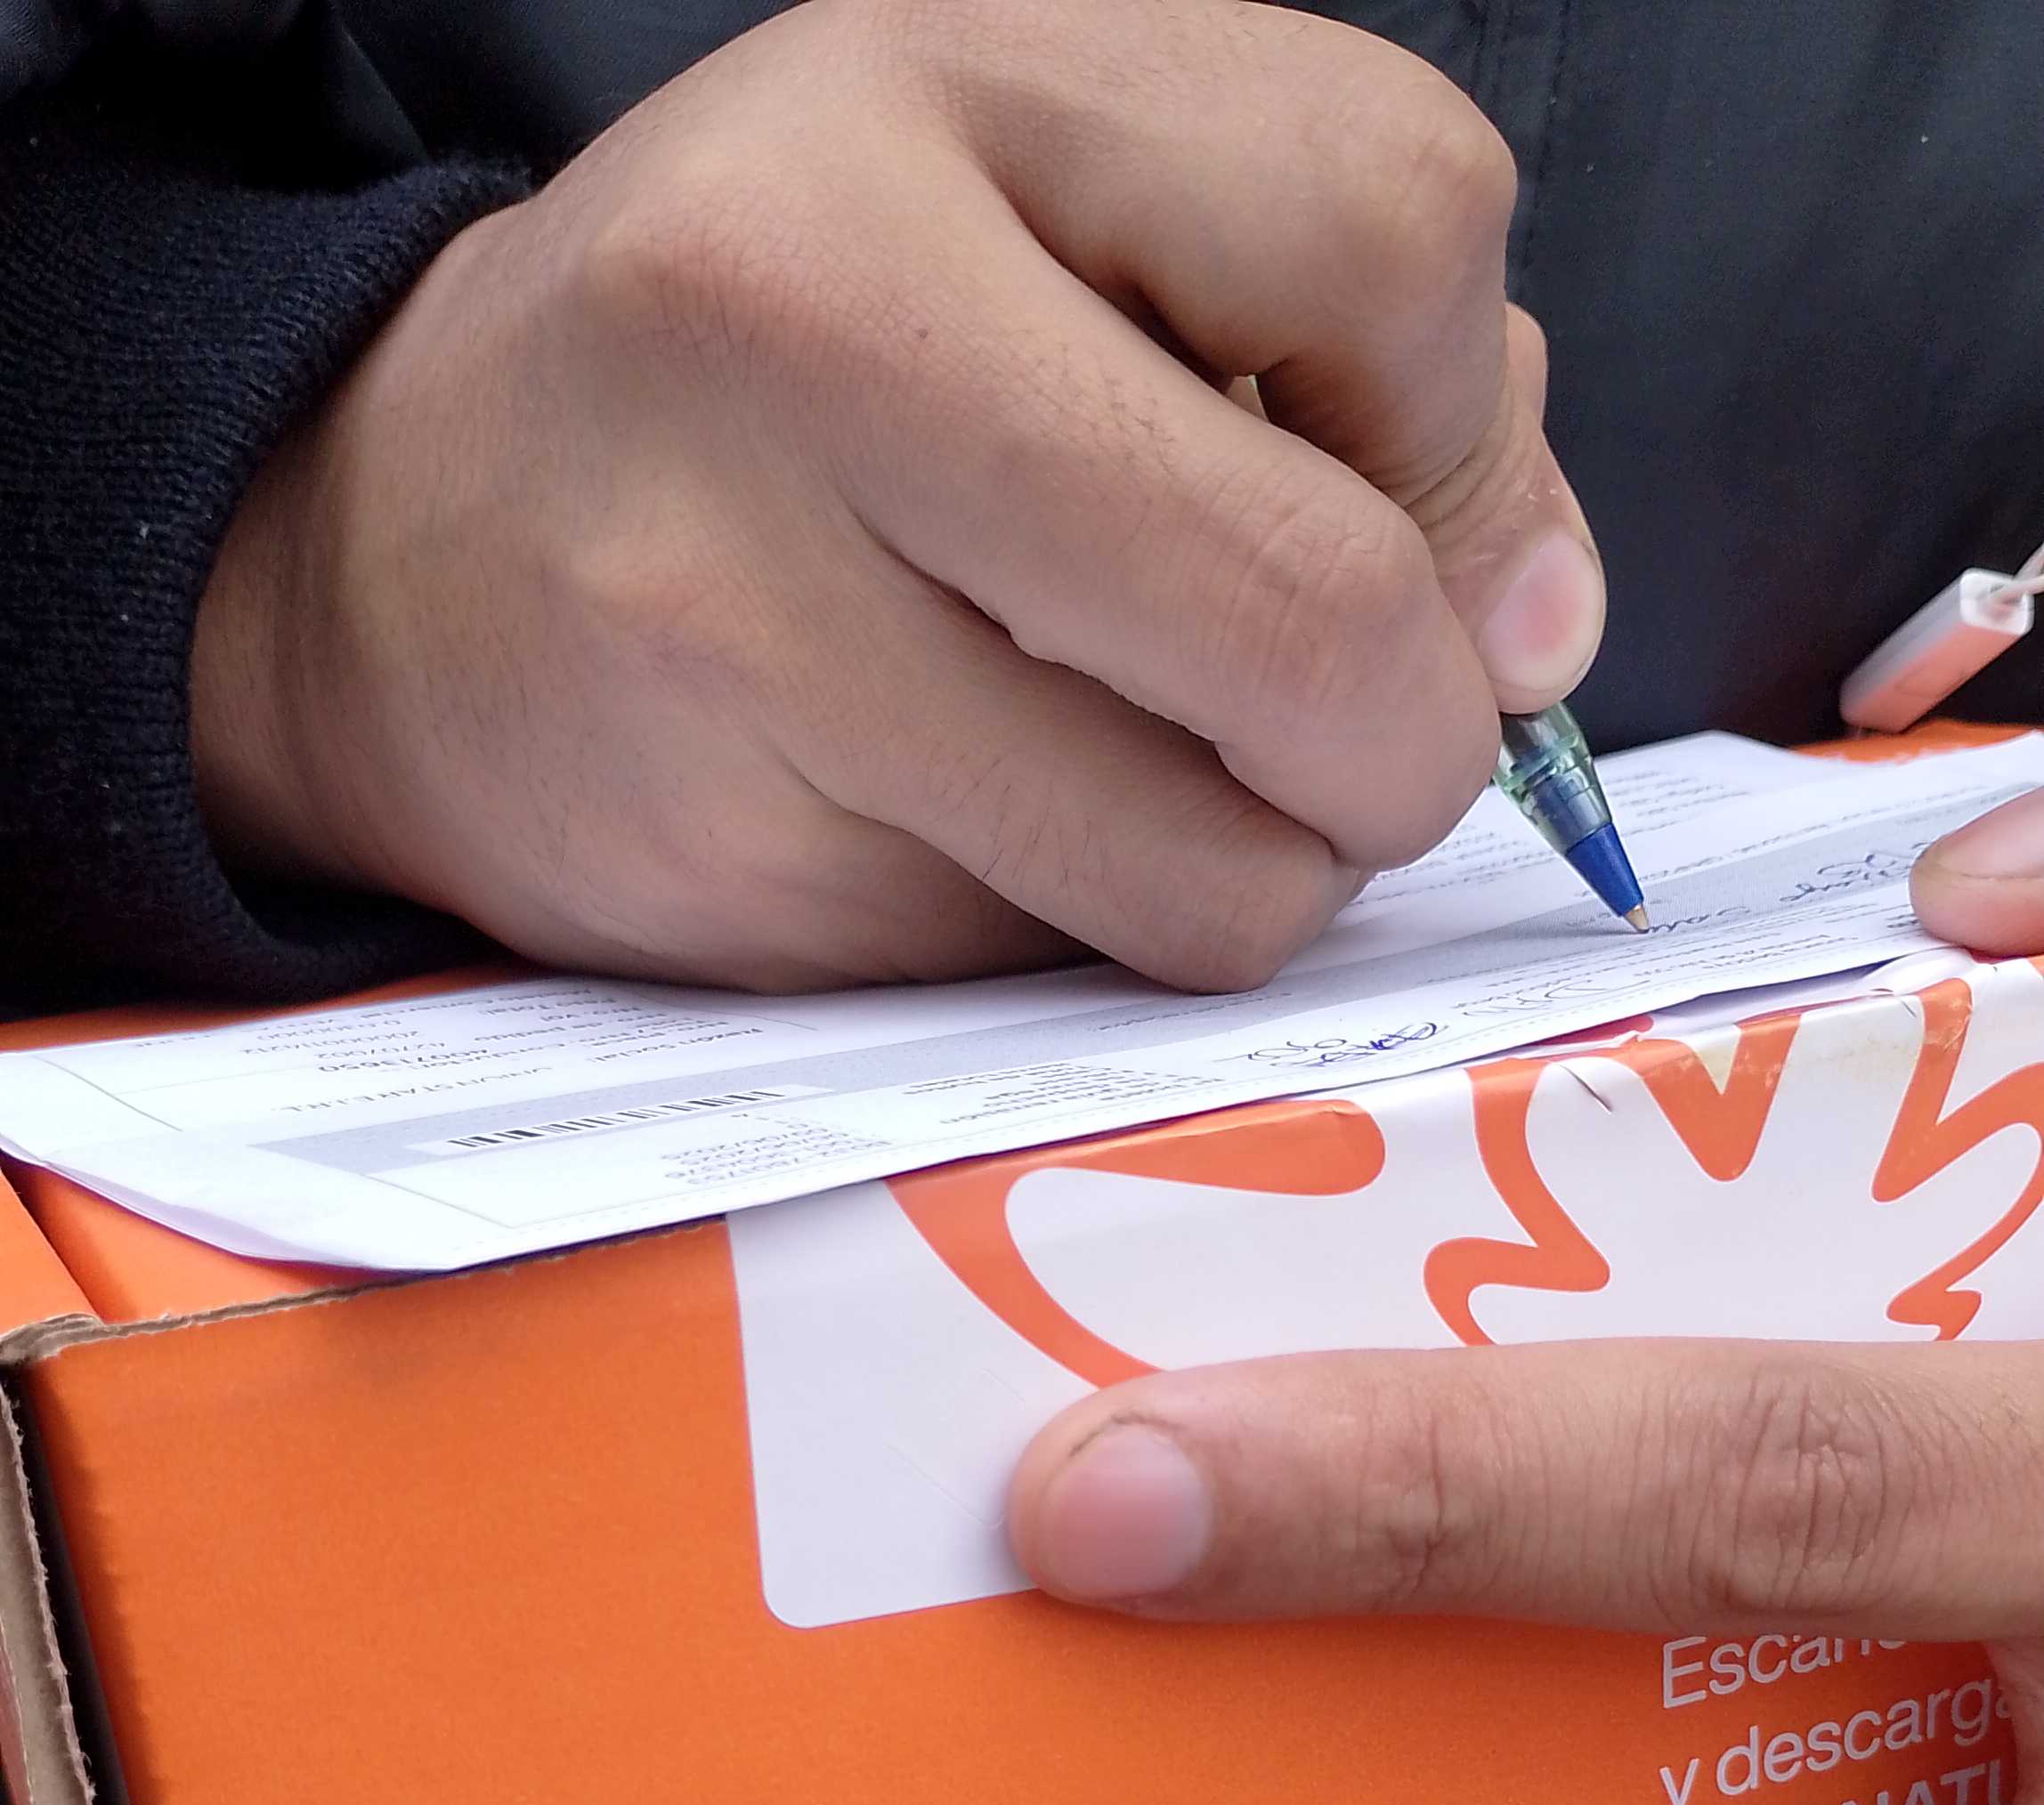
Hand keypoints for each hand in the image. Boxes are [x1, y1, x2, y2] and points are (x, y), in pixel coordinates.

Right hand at [190, 0, 1601, 992]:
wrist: (401, 557)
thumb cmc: (779, 371)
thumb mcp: (1046, 216)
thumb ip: (1343, 354)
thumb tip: (1534, 630)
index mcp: (932, 93)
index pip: (1395, 228)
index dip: (1469, 420)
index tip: (1397, 493)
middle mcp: (810, 328)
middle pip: (1318, 610)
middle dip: (1404, 735)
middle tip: (1347, 736)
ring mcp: (744, 622)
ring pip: (1207, 864)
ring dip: (1252, 868)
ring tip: (1136, 768)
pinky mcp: (730, 867)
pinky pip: (1056, 970)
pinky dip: (1078, 927)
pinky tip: (962, 819)